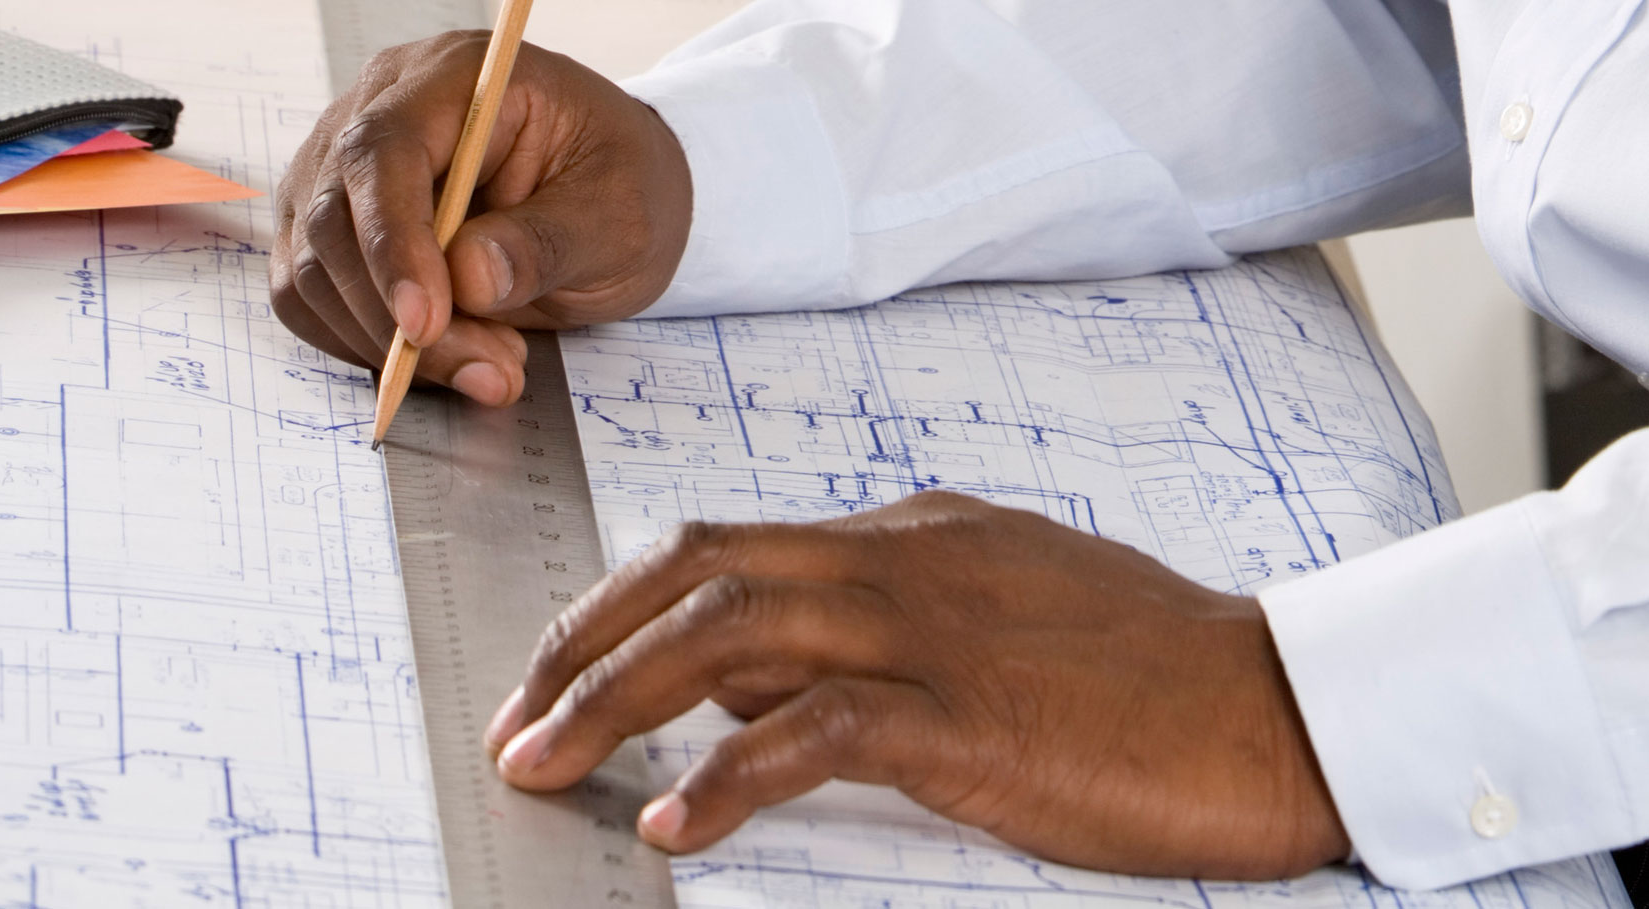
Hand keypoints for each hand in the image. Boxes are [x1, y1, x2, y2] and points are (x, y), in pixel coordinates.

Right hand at [269, 32, 692, 404]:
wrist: (611, 200)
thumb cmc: (620, 187)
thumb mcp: (620, 218)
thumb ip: (547, 244)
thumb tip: (468, 280)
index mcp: (457, 80)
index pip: (383, 151)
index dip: (393, 243)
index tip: (425, 325)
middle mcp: (380, 111)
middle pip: (333, 218)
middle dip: (398, 319)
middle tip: (491, 373)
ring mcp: (342, 170)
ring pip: (314, 270)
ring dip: (388, 344)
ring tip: (493, 365)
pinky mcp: (332, 230)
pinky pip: (311, 299)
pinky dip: (366, 347)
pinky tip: (446, 355)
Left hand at [483, 490, 1349, 879]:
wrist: (1276, 702)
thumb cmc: (1146, 671)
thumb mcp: (997, 621)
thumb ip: (878, 635)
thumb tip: (755, 688)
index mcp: (909, 536)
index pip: (728, 548)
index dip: (624, 608)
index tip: (560, 671)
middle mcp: (902, 561)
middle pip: (699, 574)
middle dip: (586, 645)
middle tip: (516, 724)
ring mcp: (932, 630)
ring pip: (731, 633)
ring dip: (616, 699)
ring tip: (546, 764)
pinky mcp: (969, 715)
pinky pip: (817, 731)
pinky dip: (731, 775)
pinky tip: (676, 821)